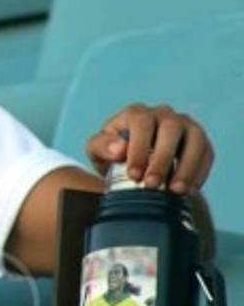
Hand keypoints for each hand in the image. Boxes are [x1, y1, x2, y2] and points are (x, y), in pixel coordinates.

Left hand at [84, 103, 213, 194]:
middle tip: (152, 185)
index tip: (133, 175)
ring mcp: (185, 126)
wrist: (133, 167)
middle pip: (170, 128)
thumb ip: (101, 146)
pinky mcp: (200, 142)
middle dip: (162, 158)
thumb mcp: (97, 151)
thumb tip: (119, 149)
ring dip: (187, 165)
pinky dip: (199, 172)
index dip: (139, 148)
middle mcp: (163, 114)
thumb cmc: (113, 154)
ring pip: (195, 139)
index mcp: (136, 114)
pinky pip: (207, 153)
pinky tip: (189, 190)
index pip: (141, 122)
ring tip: (176, 191)